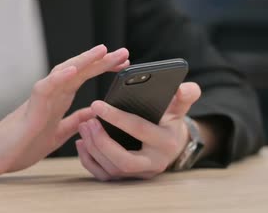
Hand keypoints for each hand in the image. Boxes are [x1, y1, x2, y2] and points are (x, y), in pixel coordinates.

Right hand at [0, 45, 129, 180]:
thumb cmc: (20, 145)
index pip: (83, 79)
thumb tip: (93, 114)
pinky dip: (58, 78)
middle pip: (78, 71)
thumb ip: (74, 123)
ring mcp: (39, 100)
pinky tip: (73, 70)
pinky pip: (44, 89)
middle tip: (124, 52)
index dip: (102, 69)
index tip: (123, 64)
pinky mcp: (29, 110)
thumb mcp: (57, 135)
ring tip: (102, 51)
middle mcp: (50, 95)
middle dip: (101, 61)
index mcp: (57, 101)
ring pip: (62, 73)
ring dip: (83, 61)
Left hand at [76, 82, 201, 180]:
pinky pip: (104, 176)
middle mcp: (153, 163)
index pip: (139, 130)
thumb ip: (186, 95)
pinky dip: (89, 161)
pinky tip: (81, 143)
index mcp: (166, 142)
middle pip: (123, 161)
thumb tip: (183, 88)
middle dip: (101, 141)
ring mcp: (139, 174)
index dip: (117, 118)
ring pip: (111, 170)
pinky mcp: (127, 179)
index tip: (97, 105)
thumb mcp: (180, 107)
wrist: (172, 143)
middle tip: (87, 121)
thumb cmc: (170, 120)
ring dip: (93, 149)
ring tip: (83, 126)